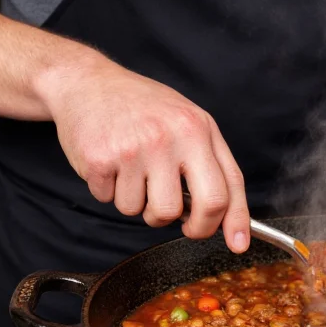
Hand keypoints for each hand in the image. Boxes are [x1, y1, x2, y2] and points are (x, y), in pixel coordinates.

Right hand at [36, 55, 249, 252]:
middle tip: (182, 223)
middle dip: (194, 228)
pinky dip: (109, 190)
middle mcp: (169, 138)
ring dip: (140, 203)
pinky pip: (111, 201)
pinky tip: (110, 164)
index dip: (235, 221)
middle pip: (198, 209)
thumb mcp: (188, 121)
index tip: (238, 244)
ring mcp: (134, 150)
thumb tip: (226, 215)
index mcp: (197, 129)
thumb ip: (210, 163)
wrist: (87, 82)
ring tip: (133, 172)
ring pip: (148, 213)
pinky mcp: (99, 160)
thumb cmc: (142, 106)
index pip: (228, 186)